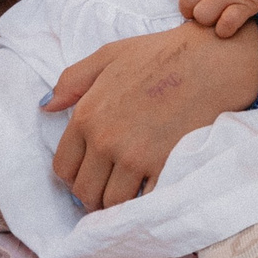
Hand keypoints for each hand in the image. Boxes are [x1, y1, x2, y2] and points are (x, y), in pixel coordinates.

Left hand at [45, 22, 257, 209]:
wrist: (211, 61)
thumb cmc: (162, 54)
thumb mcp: (110, 55)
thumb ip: (72, 80)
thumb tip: (46, 106)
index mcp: (87, 115)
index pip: (63, 167)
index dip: (74, 176)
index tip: (90, 174)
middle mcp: (106, 140)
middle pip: (85, 192)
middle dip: (94, 194)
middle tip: (110, 185)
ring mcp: (134, 157)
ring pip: (112, 203)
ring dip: (118, 201)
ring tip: (129, 189)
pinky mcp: (163, 168)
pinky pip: (144, 202)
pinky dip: (145, 201)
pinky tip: (151, 188)